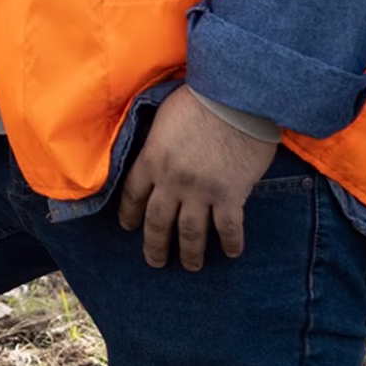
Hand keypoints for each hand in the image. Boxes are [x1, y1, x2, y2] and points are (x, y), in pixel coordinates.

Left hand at [116, 89, 280, 270]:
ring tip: (190, 266)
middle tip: (154, 261)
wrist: (236, 99)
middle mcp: (171, 181)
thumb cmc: (199, 99)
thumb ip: (157, 141)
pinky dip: (229, 243)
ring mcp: (200, 191)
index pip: (132, 193)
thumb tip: (156, 151)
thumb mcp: (163, 117)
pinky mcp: (230, 195)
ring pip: (190, 232)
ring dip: (190, 253)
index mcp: (151, 159)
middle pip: (158, 221)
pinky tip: (231, 252)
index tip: (129, 227)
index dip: (129, 213)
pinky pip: (228, 228)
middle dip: (154, 245)